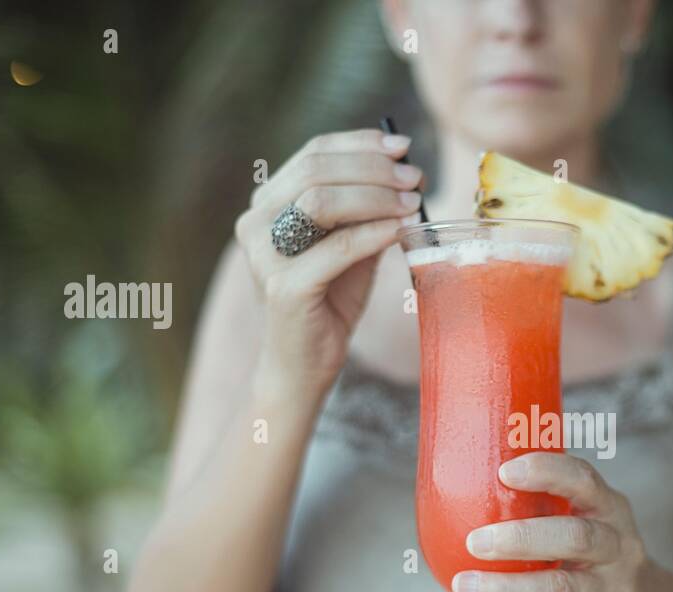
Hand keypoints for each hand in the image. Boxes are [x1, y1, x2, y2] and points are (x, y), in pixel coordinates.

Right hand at [234, 129, 425, 400]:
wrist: (304, 365)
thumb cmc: (330, 301)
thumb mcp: (350, 245)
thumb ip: (365, 209)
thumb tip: (405, 170)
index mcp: (268, 203)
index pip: (313, 153)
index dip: (361, 144)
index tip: (403, 146)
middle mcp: (256, 222)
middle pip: (317, 170)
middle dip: (374, 168)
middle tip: (416, 177)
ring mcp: (265, 255)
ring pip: (322, 203)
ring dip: (376, 196)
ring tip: (413, 202)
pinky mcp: (284, 287)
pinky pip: (337, 248)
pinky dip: (374, 233)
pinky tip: (402, 230)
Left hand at [451, 452, 667, 591]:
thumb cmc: (596, 553)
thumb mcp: (589, 518)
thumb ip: (548, 501)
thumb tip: (470, 476)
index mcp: (610, 509)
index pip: (585, 481)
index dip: (547, 473)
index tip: (505, 472)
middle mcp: (617, 547)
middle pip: (575, 538)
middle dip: (521, 538)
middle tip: (474, 541)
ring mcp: (610, 591)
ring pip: (558, 590)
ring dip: (506, 588)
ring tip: (464, 584)